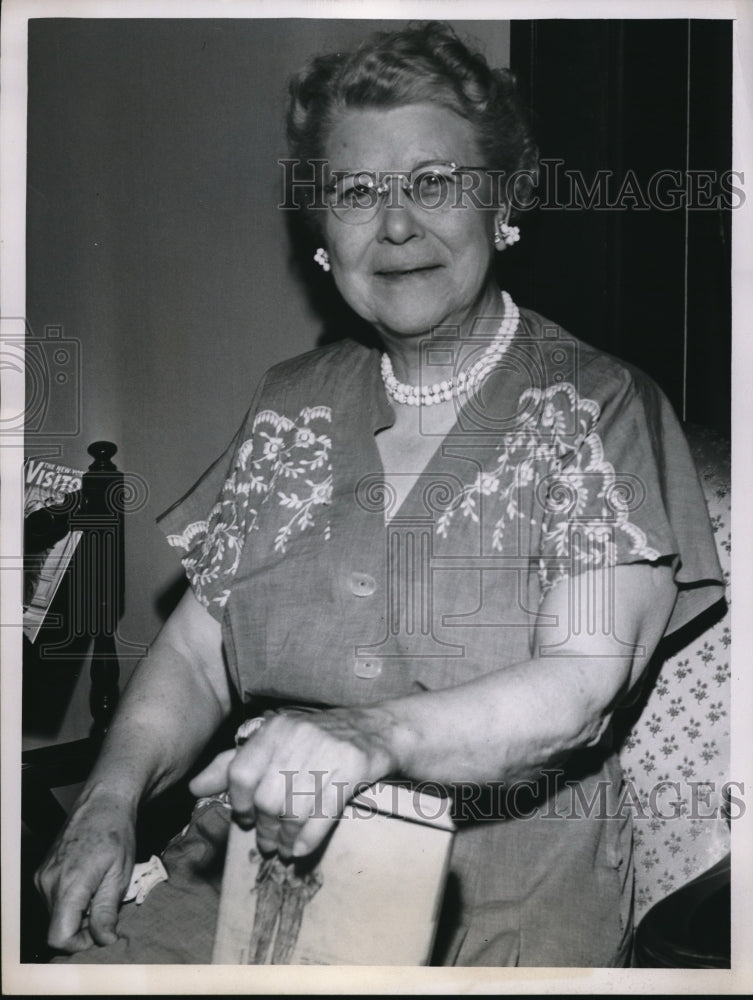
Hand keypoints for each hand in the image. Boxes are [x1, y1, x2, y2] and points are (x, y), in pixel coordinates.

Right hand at [34, 786, 136, 952]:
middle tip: (106, 908)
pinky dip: (70, 901)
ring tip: (99, 891)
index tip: (100, 932)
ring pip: (55, 915)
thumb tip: (104, 941)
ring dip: (77, 913)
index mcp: (68, 885)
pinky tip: (89, 883)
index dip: (80, 943)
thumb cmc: (115, 833)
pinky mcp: (42, 872)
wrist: (102, 802)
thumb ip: (107, 911)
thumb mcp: (119, 874)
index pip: (58, 938)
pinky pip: (52, 900)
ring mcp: (42, 876)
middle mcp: (47, 883)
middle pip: (56, 928)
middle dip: (82, 927)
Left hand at [189, 707, 396, 859]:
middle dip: (263, 829)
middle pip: (267, 799)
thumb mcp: (275, 741)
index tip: (244, 818)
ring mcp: (327, 753)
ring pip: (293, 811)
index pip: (241, 773)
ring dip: (284, 839)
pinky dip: (308, 841)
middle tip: (266, 842)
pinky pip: (322, 816)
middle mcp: (298, 736)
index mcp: (275, 728)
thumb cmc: (316, 740)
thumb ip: (233, 763)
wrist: (375, 729)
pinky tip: (301, 850)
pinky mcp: (352, 770)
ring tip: (282, 847)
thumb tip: (194, 788)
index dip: (238, 804)